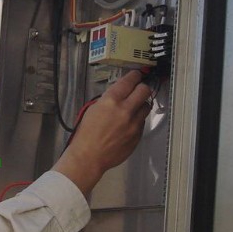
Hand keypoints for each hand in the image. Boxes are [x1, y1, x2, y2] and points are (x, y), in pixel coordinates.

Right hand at [52, 71, 152, 194]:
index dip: (134, 76)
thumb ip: (108, 100)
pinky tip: (127, 125)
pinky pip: (142, 123)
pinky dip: (137, 120)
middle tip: (137, 90)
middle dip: (141, 88)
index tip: (136, 75)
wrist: (89, 156)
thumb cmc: (86, 134)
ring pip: (146, 107)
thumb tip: (119, 94)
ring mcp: (134, 124)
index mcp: (111, 101)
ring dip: (140, 105)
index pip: (130, 81)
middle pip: (144, 91)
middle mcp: (125, 110)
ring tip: (132, 109)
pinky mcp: (137, 136)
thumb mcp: (93, 109)